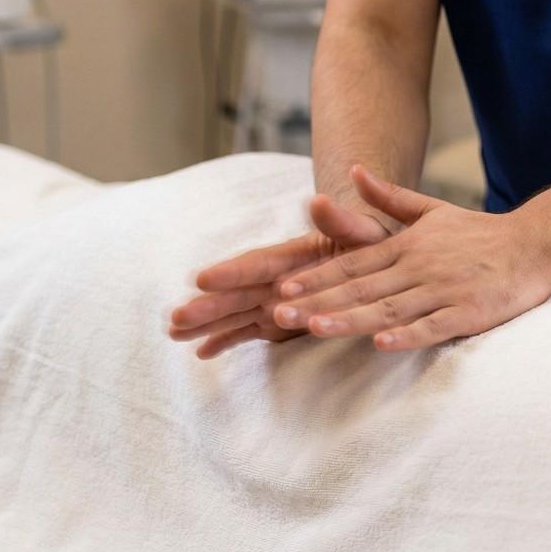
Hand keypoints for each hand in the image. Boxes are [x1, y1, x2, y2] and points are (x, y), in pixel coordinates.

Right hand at [169, 197, 389, 358]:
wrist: (376, 257)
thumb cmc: (370, 241)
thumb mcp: (363, 231)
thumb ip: (341, 222)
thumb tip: (319, 199)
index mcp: (294, 255)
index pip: (258, 264)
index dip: (232, 272)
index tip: (202, 279)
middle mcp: (277, 278)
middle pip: (238, 293)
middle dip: (208, 306)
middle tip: (175, 319)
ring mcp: (275, 300)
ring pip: (236, 313)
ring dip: (207, 323)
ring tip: (174, 334)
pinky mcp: (280, 321)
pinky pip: (250, 332)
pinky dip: (227, 341)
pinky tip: (200, 352)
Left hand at [271, 165, 550, 351]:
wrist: (535, 244)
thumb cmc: (481, 234)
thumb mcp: (432, 210)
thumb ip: (388, 197)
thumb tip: (352, 171)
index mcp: (407, 247)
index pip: (352, 265)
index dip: (316, 277)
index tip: (282, 288)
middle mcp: (419, 267)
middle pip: (360, 289)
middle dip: (318, 302)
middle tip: (277, 313)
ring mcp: (443, 290)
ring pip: (389, 309)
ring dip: (351, 319)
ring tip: (315, 328)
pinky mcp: (468, 312)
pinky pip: (434, 328)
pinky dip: (408, 336)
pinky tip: (382, 345)